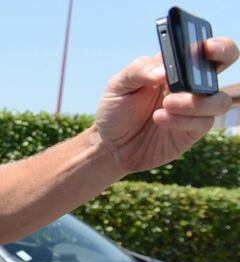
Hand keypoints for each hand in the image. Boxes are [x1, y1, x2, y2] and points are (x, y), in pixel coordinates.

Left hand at [94, 37, 237, 174]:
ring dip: (196, 102)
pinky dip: (183, 120)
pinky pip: (203, 122)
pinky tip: (160, 118)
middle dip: (224, 54)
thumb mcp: (118, 86)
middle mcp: (189, 83)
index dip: (211, 42)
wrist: (111, 145)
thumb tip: (163, 71)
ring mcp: (195, 107)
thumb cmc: (116, 109)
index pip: (202, 46)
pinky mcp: (193, 130)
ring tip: (167, 105)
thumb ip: (138, 71)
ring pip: (218, 99)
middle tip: (206, 59)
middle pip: (224, 60)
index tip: (204, 45)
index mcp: (173, 65)